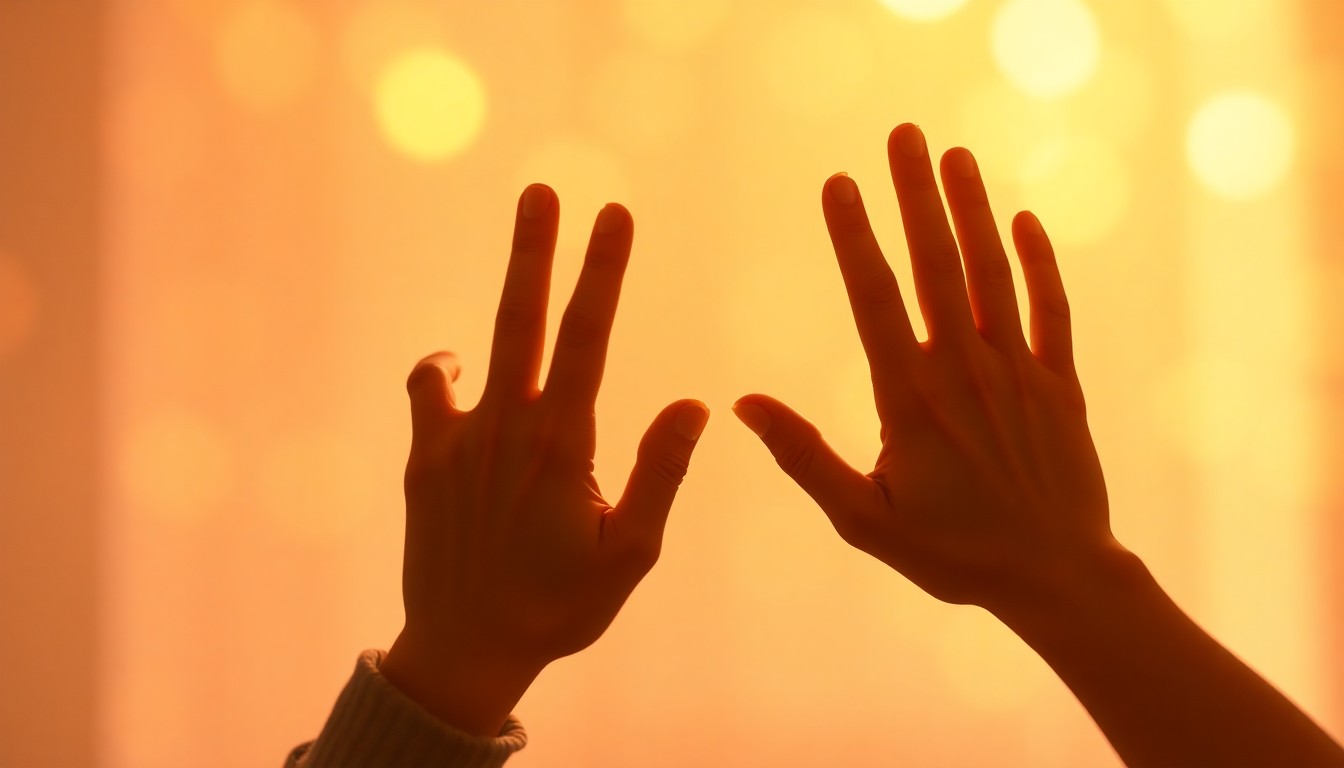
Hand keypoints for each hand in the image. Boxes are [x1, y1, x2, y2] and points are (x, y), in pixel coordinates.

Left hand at [381, 184, 709, 736]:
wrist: (462, 650)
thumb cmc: (558, 607)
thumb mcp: (628, 554)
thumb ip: (659, 472)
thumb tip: (694, 402)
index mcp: (562, 447)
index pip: (588, 338)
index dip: (603, 270)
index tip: (616, 214)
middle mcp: (506, 430)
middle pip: (520, 318)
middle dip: (534, 250)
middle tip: (541, 192)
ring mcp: (458, 442)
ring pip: (474, 348)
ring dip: (499, 300)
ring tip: (520, 263)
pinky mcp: (426, 461)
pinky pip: (430, 391)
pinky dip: (445, 371)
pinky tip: (464, 373)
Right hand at [733, 124, 1119, 611]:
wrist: (1056, 576)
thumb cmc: (952, 554)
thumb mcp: (862, 519)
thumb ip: (804, 457)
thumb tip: (744, 406)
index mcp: (911, 398)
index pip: (874, 298)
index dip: (855, 236)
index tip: (839, 183)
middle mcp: (964, 370)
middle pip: (936, 265)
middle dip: (915, 195)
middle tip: (902, 135)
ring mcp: (1018, 372)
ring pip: (993, 274)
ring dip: (972, 210)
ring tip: (953, 156)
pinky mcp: (1059, 384)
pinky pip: (1051, 309)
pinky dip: (1040, 262)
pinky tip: (1024, 221)